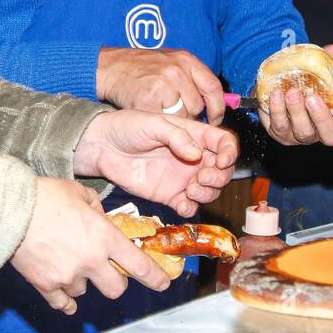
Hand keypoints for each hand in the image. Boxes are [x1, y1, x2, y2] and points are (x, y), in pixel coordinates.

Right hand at [10, 177, 170, 314]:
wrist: (10, 210)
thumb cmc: (45, 196)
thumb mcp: (78, 192)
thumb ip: (95, 206)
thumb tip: (98, 214)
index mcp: (104, 236)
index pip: (138, 264)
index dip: (154, 277)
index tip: (161, 282)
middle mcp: (91, 260)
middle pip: (116, 288)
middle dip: (114, 282)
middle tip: (106, 272)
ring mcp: (68, 276)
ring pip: (85, 292)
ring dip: (82, 281)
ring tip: (69, 263)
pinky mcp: (46, 285)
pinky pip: (62, 303)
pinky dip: (64, 300)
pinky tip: (64, 292)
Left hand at [74, 110, 237, 216]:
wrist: (102, 147)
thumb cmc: (126, 127)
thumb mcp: (153, 124)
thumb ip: (177, 137)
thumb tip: (197, 154)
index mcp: (193, 135)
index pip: (224, 143)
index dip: (229, 153)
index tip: (221, 160)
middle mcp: (192, 157)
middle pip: (222, 171)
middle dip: (219, 176)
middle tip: (201, 176)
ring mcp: (182, 178)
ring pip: (210, 190)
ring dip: (207, 193)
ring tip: (190, 189)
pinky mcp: (169, 195)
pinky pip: (189, 206)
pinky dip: (191, 208)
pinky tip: (182, 203)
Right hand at [97, 47, 226, 123]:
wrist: (110, 66)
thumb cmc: (140, 65)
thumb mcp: (170, 60)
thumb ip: (192, 76)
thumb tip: (214, 100)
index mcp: (186, 60)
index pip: (213, 87)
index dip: (217, 107)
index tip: (215, 118)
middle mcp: (177, 71)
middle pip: (197, 106)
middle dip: (189, 114)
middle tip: (176, 111)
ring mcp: (163, 86)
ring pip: (182, 116)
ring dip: (174, 119)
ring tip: (161, 109)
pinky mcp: (149, 101)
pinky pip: (163, 121)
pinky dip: (158, 121)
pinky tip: (150, 112)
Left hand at [261, 44, 332, 146]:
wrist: (276, 82)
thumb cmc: (304, 78)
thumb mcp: (318, 66)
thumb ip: (330, 58)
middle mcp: (322, 130)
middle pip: (330, 136)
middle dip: (321, 118)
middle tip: (313, 98)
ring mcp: (302, 134)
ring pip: (303, 132)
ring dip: (297, 111)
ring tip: (292, 92)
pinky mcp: (281, 133)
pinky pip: (280, 126)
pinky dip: (278, 110)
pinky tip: (276, 94)